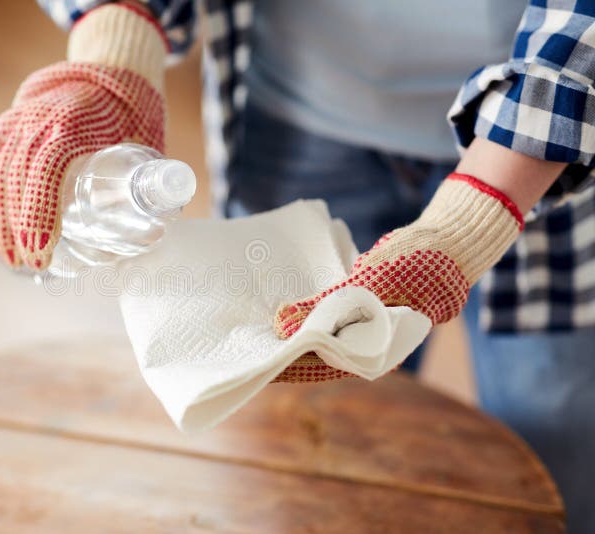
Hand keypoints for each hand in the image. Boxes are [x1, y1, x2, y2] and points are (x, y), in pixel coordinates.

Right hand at [0, 4, 165, 269]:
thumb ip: (153, 181)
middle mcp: (37, 118)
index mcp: (72, 120)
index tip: (44, 247)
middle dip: (19, 227)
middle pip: (17, 177)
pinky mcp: (7, 128)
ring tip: (13, 260)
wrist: (108, 67)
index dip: (40, 209)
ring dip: (1, 221)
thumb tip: (157, 236)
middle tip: (34, 265)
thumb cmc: (135, 110)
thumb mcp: (150, 139)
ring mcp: (17, 121)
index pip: (47, 167)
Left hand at [273, 172, 523, 382]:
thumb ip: (322, 306)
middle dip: (284, 346)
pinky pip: (327, 310)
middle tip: (248, 340)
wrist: (448, 243)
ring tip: (257, 321)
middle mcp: (366, 343)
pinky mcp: (359, 304)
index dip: (286, 366)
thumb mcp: (366, 284)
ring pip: (319, 330)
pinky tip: (282, 300)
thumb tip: (280, 325)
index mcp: (373, 352)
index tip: (256, 362)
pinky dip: (307, 306)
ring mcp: (363, 324)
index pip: (319, 367)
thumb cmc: (415, 267)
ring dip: (293, 325)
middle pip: (315, 352)